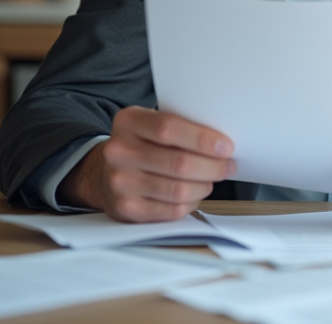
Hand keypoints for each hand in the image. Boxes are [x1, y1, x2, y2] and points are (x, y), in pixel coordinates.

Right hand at [58, 106, 235, 222]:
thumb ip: (180, 126)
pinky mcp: (126, 208)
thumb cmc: (141, 145)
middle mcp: (119, 151)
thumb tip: (221, 141)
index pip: (170, 129)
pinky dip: (191, 203)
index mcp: (128, 122)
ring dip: (204, 185)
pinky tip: (194, 193)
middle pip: (179, 163)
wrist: (104, 172)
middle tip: (227, 165)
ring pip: (179, 190)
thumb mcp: (151, 124)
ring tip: (210, 179)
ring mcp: (120, 182)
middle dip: (212, 167)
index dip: (203, 139)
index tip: (225, 147)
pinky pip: (171, 210)